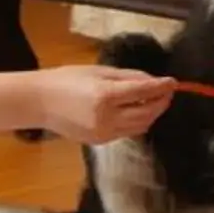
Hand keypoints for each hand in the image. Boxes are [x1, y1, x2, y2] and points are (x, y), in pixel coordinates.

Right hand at [27, 65, 175, 144]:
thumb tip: (153, 82)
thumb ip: (128, 77)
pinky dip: (137, 121)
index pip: (144, 92)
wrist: (40, 102)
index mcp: (105, 96)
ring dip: (152, 113)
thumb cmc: (67, 79)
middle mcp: (107, 118)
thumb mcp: (99, 71)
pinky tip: (137, 110)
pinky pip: (127, 132)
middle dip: (161, 102)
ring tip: (155, 100)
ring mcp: (103, 133)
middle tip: (167, 92)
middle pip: (147, 113)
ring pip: (140, 126)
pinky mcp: (100, 142)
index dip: (162, 87)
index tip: (173, 82)